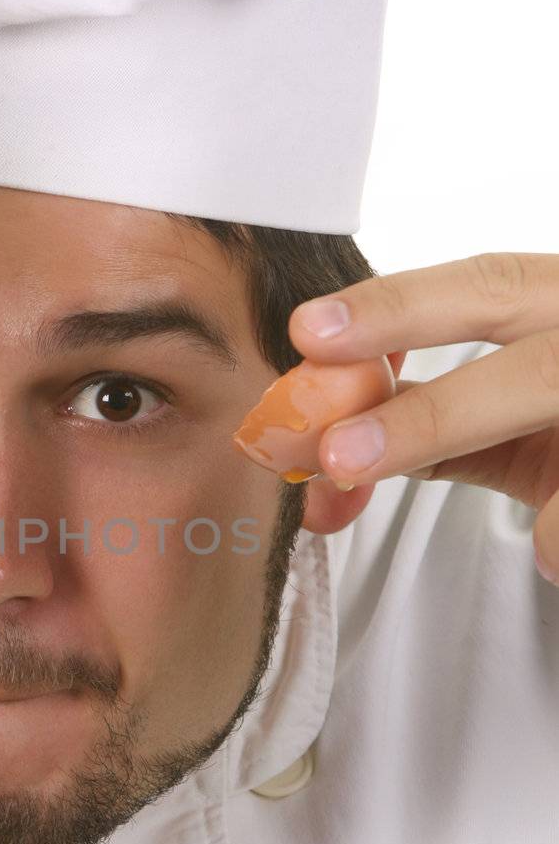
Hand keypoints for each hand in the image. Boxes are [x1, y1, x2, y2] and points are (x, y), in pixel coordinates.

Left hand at [288, 252, 558, 583]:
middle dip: (433, 410)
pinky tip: (556, 555)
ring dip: (516, 468)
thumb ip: (430, 430)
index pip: (485, 287)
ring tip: (513, 536)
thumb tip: (321, 458)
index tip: (310, 334)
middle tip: (340, 455)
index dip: (397, 307)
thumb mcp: (516, 418)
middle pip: (532, 360)